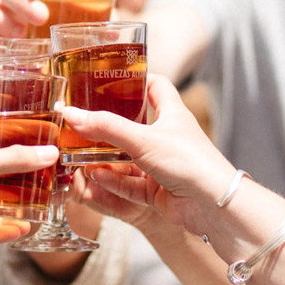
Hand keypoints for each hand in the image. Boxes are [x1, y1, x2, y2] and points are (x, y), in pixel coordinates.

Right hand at [64, 74, 235, 232]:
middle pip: (134, 124)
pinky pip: (130, 183)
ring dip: (105, 158)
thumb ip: (106, 127)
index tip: (108, 78)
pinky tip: (95, 176)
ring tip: (80, 154)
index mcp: (172, 114)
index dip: (134, 79)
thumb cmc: (190, 162)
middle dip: (108, 125)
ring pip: (127, 158)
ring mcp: (162, 164)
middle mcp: (168, 137)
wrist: (213, 206)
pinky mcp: (157, 190)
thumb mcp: (143, 139)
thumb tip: (71, 114)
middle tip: (83, 120)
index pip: (155, 86)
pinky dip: (113, 181)